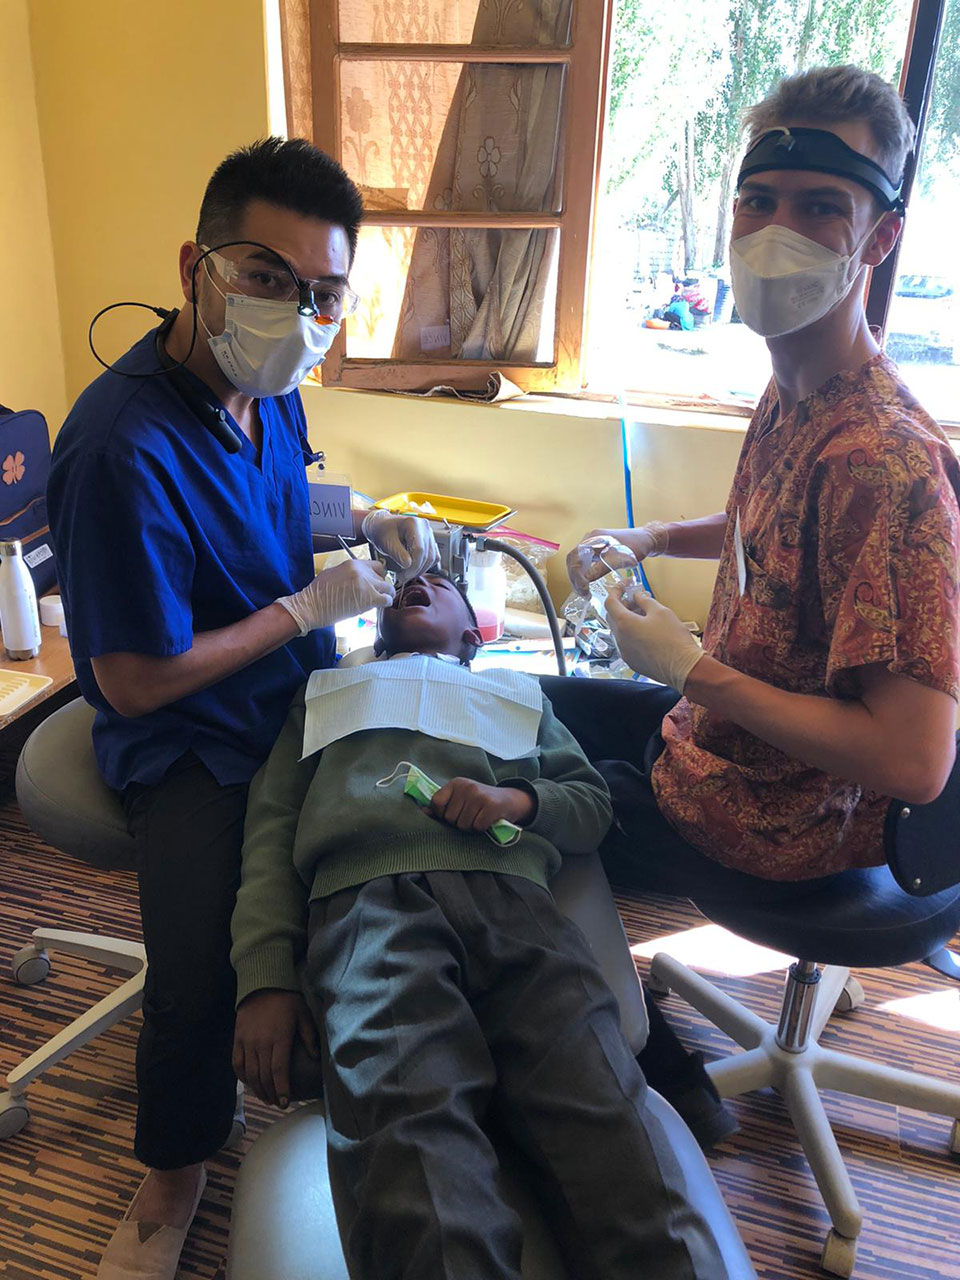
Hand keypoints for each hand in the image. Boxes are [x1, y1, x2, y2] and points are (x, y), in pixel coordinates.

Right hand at [233, 990, 319, 1107]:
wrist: (262, 985)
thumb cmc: (287, 1000)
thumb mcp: (303, 1014)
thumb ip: (309, 1036)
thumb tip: (316, 1057)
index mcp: (279, 1038)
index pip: (279, 1070)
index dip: (281, 1089)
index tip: (284, 1102)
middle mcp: (261, 1042)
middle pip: (264, 1076)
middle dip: (271, 1093)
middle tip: (277, 1103)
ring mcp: (247, 1041)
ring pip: (250, 1073)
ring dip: (257, 1089)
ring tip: (266, 1098)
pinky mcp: (237, 1039)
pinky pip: (237, 1063)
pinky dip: (242, 1077)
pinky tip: (249, 1084)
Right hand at [276, 558, 393, 634]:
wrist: (311, 606)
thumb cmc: (318, 593)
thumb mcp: (334, 572)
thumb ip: (350, 573)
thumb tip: (361, 577)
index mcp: (353, 563)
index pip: (376, 566)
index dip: (378, 575)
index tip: (376, 582)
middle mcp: (361, 571)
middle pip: (383, 576)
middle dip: (381, 586)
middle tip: (376, 594)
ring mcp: (366, 585)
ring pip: (388, 588)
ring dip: (385, 594)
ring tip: (378, 601)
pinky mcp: (368, 599)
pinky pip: (387, 599)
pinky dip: (385, 603)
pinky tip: (378, 606)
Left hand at [362, 510, 439, 584]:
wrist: (381, 526)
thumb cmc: (382, 532)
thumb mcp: (386, 543)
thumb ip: (398, 554)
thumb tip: (409, 566)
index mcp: (413, 524)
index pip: (419, 549)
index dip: (414, 565)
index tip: (404, 576)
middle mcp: (425, 527)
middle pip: (428, 554)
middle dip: (417, 570)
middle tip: (404, 578)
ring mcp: (429, 534)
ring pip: (432, 557)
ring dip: (421, 569)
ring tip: (407, 574)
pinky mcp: (430, 541)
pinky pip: (433, 557)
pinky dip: (424, 565)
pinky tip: (413, 569)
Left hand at [429, 778, 535, 832]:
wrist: (510, 800)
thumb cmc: (481, 802)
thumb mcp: (461, 799)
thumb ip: (443, 805)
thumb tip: (423, 812)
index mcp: (456, 783)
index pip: (436, 803)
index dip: (441, 815)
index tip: (453, 815)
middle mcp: (466, 786)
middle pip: (449, 818)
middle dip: (458, 823)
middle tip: (470, 816)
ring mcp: (479, 795)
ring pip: (463, 825)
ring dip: (471, 827)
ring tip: (479, 818)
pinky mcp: (491, 806)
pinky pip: (477, 827)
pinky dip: (482, 829)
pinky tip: (487, 821)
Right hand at [566, 524, 668, 594]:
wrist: (646, 539)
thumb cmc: (636, 545)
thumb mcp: (619, 558)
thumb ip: (601, 568)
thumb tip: (586, 580)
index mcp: (593, 538)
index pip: (575, 556)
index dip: (576, 574)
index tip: (583, 587)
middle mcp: (590, 539)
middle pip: (573, 559)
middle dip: (575, 577)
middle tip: (582, 593)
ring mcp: (593, 544)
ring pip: (578, 562)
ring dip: (578, 577)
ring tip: (584, 591)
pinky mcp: (597, 550)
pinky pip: (585, 562)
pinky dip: (584, 574)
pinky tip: (588, 584)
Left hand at [604, 583, 703, 692]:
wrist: (683, 668)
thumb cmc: (673, 638)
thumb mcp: (660, 612)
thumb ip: (644, 601)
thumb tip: (636, 596)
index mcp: (624, 623)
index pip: (610, 602)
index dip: (615, 591)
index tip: (624, 585)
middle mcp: (619, 639)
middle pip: (612, 617)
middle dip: (622, 605)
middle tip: (637, 599)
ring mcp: (624, 652)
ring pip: (619, 631)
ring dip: (627, 620)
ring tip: (644, 614)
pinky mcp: (631, 662)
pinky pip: (625, 643)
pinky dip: (631, 633)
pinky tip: (646, 631)